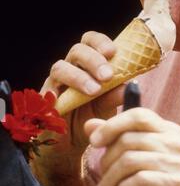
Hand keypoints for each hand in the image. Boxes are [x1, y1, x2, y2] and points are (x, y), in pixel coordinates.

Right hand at [41, 31, 124, 148]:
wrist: (71, 144)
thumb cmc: (91, 116)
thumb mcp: (107, 106)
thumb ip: (116, 95)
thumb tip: (130, 85)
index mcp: (88, 62)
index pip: (91, 41)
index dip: (100, 42)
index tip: (113, 52)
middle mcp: (71, 67)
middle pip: (77, 51)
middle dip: (93, 60)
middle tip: (107, 75)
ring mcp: (55, 82)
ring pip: (60, 68)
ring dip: (78, 77)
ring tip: (94, 91)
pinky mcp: (43, 100)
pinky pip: (44, 92)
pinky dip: (54, 94)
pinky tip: (63, 100)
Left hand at [84, 108, 179, 185]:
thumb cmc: (149, 179)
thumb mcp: (131, 153)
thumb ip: (113, 136)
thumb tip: (89, 125)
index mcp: (169, 129)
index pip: (139, 115)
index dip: (113, 125)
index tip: (93, 141)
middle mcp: (177, 142)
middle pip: (130, 139)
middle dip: (108, 157)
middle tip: (100, 173)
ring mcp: (179, 162)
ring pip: (131, 160)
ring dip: (110, 177)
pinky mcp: (177, 183)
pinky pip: (140, 179)